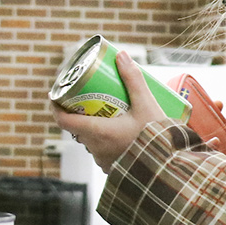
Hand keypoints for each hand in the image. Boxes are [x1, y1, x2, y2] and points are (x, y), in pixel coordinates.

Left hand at [52, 51, 166, 172]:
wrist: (170, 169)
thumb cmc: (158, 137)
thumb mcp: (147, 104)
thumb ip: (133, 79)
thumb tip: (121, 56)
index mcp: (98, 132)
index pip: (64, 121)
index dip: (55, 107)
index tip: (55, 96)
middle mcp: (95, 149)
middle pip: (77, 128)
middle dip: (78, 113)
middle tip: (86, 98)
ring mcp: (103, 161)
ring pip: (90, 140)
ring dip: (93, 127)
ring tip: (105, 112)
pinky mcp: (112, 168)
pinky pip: (101, 151)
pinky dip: (104, 140)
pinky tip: (116, 132)